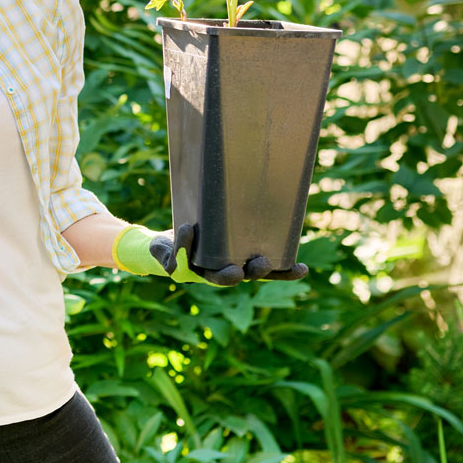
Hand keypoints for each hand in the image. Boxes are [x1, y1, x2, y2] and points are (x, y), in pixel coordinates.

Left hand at [146, 223, 308, 285]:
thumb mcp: (220, 223)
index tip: (303, 268)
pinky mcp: (176, 267)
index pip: (266, 272)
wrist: (159, 247)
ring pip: (215, 278)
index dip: (284, 273)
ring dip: (225, 274)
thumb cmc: (199, 232)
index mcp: (237, 264)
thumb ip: (238, 211)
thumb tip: (271, 184)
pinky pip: (180, 258)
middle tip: (261, 262)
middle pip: (243, 276)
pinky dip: (185, 243)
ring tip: (234, 270)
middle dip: (254, 272)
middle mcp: (220, 272)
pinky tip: (189, 228)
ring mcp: (198, 273)